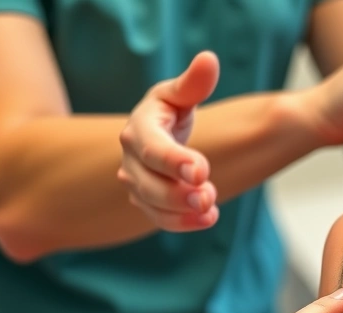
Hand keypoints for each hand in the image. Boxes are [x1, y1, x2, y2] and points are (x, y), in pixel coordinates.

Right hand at [117, 51, 220, 231]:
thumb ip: (194, 83)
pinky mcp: (145, 201)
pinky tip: (209, 218)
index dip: (175, 161)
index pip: (153, 148)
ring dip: (182, 212)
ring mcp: (135, 182)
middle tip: (208, 195)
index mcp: (139, 127)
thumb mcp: (181, 94)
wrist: (160, 132)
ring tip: (211, 209)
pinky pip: (160, 219)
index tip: (201, 170)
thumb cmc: (171, 109)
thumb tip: (209, 59)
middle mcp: (130, 157)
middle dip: (178, 194)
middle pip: (148, 184)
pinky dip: (183, 223)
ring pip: (152, 206)